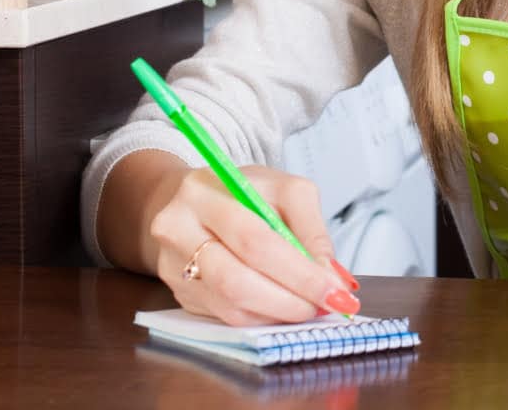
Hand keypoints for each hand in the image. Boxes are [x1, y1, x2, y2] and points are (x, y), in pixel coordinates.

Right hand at [147, 164, 360, 325]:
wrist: (190, 202)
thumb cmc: (241, 193)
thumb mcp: (284, 190)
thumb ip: (311, 228)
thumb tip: (329, 276)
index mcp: (205, 193)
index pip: (255, 240)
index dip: (298, 272)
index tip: (334, 290)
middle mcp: (178, 230)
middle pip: (236, 280)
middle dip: (289, 299)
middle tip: (324, 306)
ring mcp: (173, 266)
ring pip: (230, 306)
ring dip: (277, 313)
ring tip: (308, 306)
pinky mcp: (179, 294)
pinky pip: (225, 317)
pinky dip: (262, 317)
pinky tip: (281, 308)